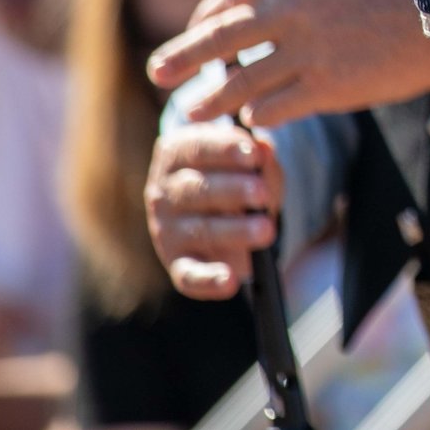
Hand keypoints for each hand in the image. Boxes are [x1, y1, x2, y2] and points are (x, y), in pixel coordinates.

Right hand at [145, 122, 281, 298]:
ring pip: (200, 230)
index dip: (225, 149)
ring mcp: (167, 230)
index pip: (196, 148)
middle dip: (233, 191)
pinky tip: (231, 282)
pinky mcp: (177, 262)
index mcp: (176, 154)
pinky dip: (208, 280)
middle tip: (261, 194)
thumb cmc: (236, 171)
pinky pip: (188, 275)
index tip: (253, 153)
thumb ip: (257, 154)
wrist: (222, 208)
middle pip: (196, 190)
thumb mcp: (248, 156)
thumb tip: (264, 150)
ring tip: (265, 230)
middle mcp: (163, 192)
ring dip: (234, 231)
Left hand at [146, 0, 429, 128]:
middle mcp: (291, 12)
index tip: (196, 36)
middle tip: (158, 72)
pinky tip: (253, 121)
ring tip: (193, 110)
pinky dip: (256, 118)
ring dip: (211, 99)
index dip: (201, 20)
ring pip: (237, 83)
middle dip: (179, 58)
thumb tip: (238, 8)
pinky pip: (270, 109)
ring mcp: (306, 52)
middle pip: (217, 39)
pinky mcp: (325, 88)